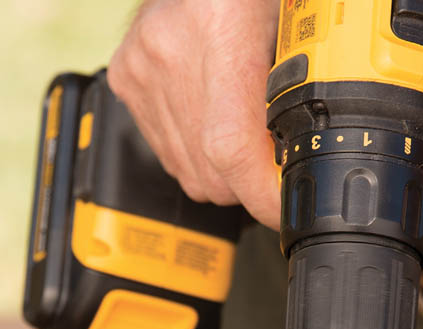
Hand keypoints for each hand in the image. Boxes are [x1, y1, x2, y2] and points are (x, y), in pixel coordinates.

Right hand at [108, 0, 280, 227]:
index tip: (282, 208)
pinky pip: (167, 153)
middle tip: (271, 156)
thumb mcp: (290, 27)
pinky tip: (209, 116)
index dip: (259, 193)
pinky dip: (195, 151)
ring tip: (239, 126)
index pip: (230, 146)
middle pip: (210, 172)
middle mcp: (171, 51)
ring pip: (189, 172)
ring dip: (221, 170)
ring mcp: (142, 71)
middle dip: (247, 182)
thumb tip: (295, 162)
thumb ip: (297, 90)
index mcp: (222, 27)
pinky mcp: (125, 82)